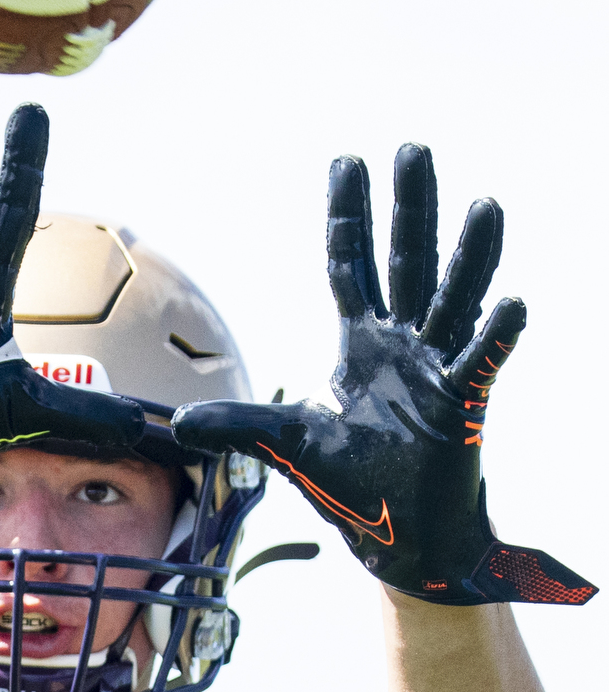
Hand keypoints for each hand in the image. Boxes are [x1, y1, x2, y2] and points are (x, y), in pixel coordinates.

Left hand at [173, 145, 594, 604]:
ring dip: (470, 256)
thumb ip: (238, 424)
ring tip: (485, 207)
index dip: (350, 216)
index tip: (349, 162)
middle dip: (410, 208)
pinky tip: (512, 305)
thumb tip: (179, 424)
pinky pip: (481, 364)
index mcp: (361, 347)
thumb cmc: (354, 489)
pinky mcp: (463, 408)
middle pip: (406, 262)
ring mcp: (437, 372)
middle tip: (413, 150)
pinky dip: (496, 337)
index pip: (352, 266)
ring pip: (455, 300)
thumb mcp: (286, 445)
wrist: (399, 541)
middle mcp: (403, 347)